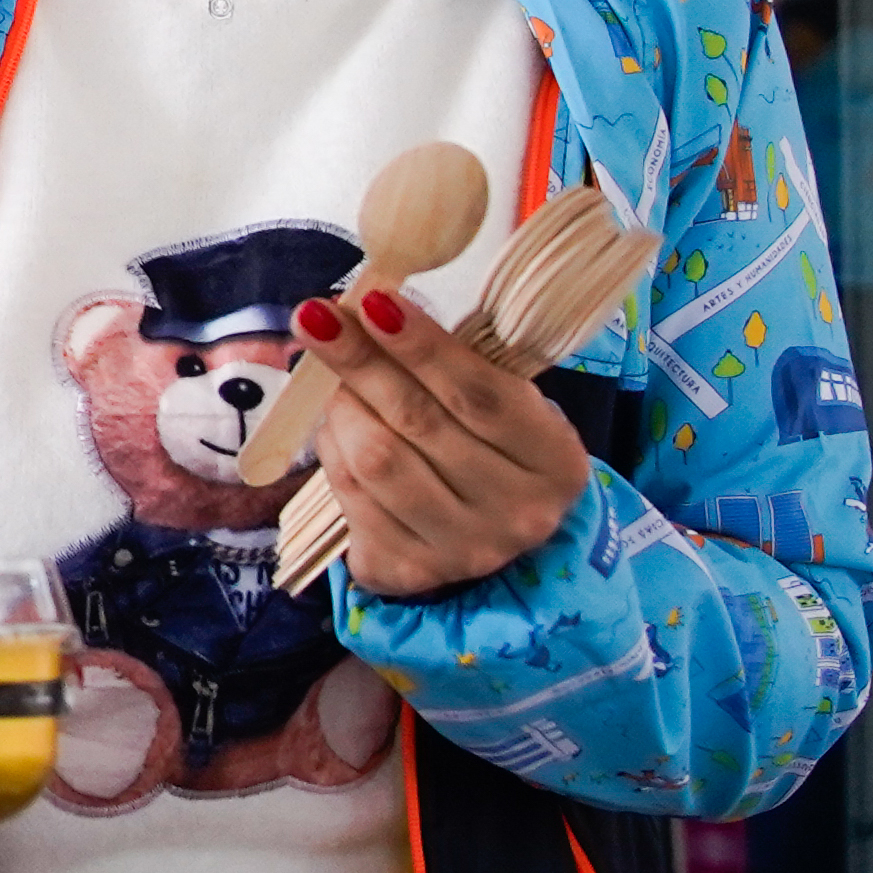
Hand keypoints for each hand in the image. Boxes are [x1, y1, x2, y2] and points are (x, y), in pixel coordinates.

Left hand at [291, 286, 590, 596]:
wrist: (486, 530)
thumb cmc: (491, 444)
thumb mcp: (501, 402)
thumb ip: (455, 363)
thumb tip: (373, 308)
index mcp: (556, 462)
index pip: (482, 395)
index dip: (423, 346)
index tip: (374, 301)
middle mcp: (517, 514)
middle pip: (420, 422)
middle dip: (361, 361)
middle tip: (317, 318)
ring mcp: (463, 551)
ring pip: (376, 460)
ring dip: (342, 407)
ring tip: (331, 377)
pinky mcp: (406, 571)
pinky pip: (349, 495)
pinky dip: (332, 449)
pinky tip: (336, 426)